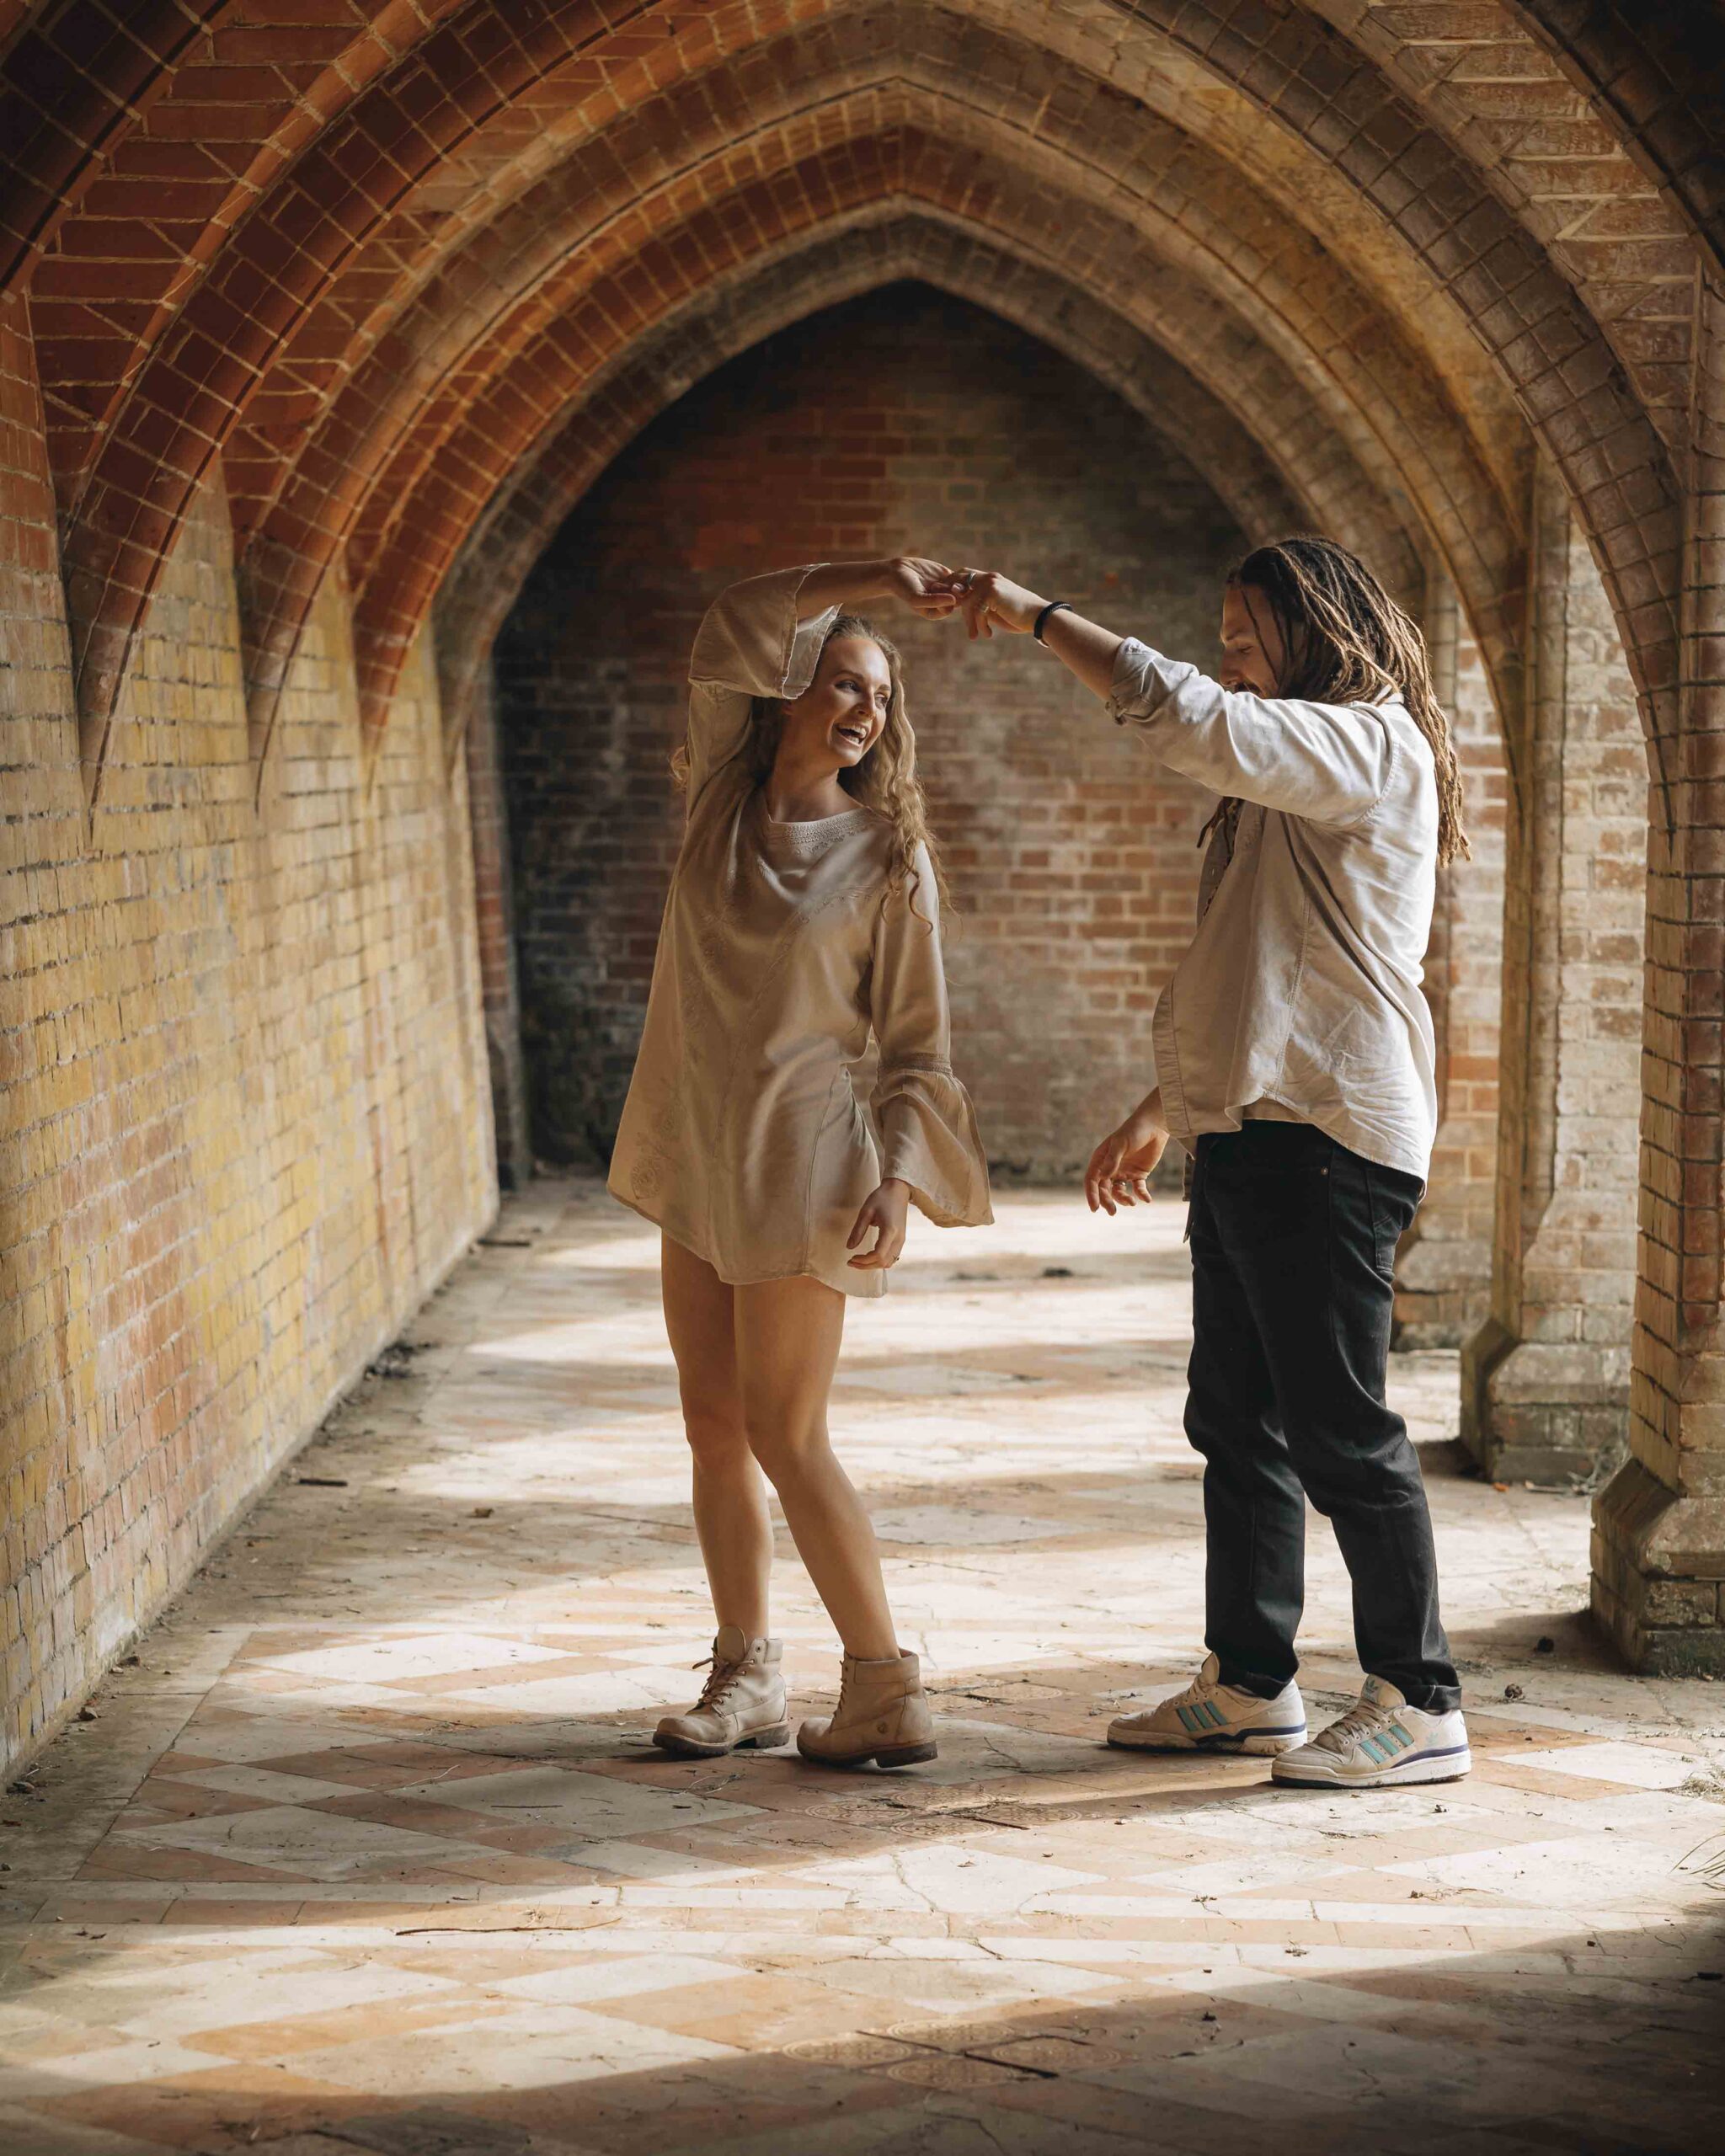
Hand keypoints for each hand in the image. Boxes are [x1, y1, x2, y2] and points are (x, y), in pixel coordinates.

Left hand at [847, 1177, 910, 1268]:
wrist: (898, 1190)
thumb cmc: (882, 1198)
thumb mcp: (866, 1212)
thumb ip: (857, 1231)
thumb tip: (849, 1247)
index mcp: (890, 1231)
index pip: (878, 1255)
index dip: (863, 1260)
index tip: (851, 1257)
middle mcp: (898, 1238)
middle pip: (883, 1262)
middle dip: (866, 1265)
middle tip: (851, 1262)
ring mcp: (902, 1240)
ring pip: (889, 1262)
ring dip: (873, 1265)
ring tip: (859, 1261)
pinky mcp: (901, 1239)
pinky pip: (892, 1257)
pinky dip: (880, 1261)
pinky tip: (870, 1257)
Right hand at [882, 557, 966, 618]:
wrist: (898, 571)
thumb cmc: (904, 588)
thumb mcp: (916, 598)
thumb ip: (934, 601)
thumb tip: (954, 600)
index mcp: (936, 612)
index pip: (949, 609)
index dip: (946, 600)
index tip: (934, 590)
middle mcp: (943, 602)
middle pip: (957, 599)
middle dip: (952, 590)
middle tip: (937, 584)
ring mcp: (946, 589)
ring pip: (960, 587)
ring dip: (956, 582)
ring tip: (939, 579)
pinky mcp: (947, 577)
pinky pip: (959, 577)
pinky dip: (955, 575)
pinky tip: (943, 574)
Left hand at [953, 569, 1045, 639]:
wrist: (1038, 617)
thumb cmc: (1017, 616)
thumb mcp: (993, 609)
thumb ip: (977, 605)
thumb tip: (957, 604)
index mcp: (990, 579)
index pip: (964, 574)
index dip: (952, 586)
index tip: (951, 605)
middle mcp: (989, 577)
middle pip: (959, 581)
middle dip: (953, 598)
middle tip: (949, 614)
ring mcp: (991, 583)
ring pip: (967, 602)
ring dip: (969, 622)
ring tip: (975, 636)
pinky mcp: (993, 592)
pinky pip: (977, 610)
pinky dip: (980, 625)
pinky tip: (988, 634)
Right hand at [1085, 1101, 1168, 1216]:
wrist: (1155, 1126)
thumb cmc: (1134, 1131)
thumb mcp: (1121, 1143)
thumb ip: (1113, 1159)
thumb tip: (1104, 1176)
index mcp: (1101, 1159)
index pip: (1092, 1180)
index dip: (1091, 1194)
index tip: (1095, 1208)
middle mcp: (1110, 1167)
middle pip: (1104, 1189)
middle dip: (1107, 1201)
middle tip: (1112, 1212)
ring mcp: (1124, 1172)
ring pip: (1119, 1191)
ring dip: (1123, 1199)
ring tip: (1132, 1202)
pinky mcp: (1139, 1174)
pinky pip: (1138, 1188)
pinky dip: (1141, 1195)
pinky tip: (1147, 1199)